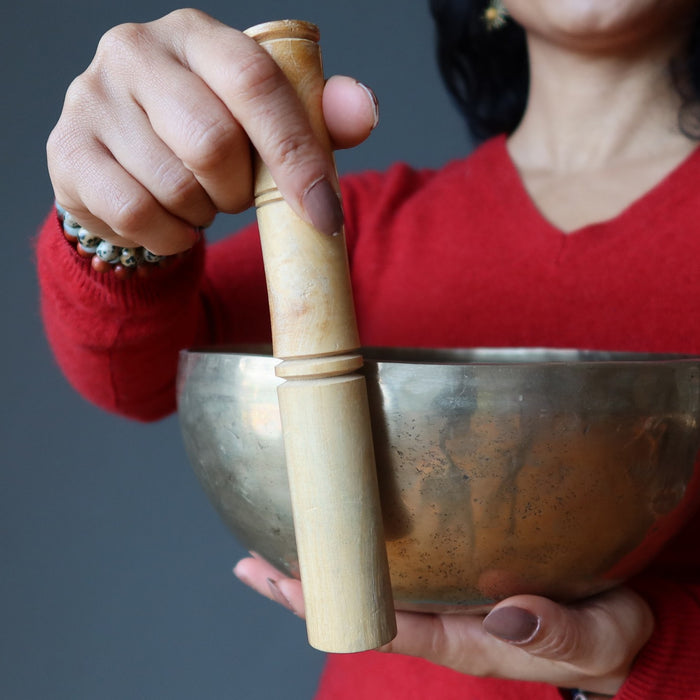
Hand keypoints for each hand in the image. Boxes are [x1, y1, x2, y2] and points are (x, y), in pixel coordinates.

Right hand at [47, 9, 378, 253]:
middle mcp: (136, 50)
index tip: (324, 214)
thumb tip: (365, 111)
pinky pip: (136, 214)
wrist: (130, 167)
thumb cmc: (212, 139)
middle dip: (239, 191)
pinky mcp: (68, 151)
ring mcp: (92, 98)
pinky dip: (169, 235)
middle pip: (212, 142)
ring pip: (175, 186)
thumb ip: (319, 118)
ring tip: (198, 199)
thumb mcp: (267, 124)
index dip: (296, 155)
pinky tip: (169, 221)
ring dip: (203, 213)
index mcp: (198, 35)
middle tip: (235, 194)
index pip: (255, 83)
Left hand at [233, 554, 652, 696]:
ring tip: (264, 551)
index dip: (335, 603)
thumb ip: (558, 631)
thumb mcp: (595, 638)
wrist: (613, 628)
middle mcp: (442, 617)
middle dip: (305, 587)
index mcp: (465, 639)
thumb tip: (510, 614)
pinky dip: (356, 547)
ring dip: (318, 567)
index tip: (291, 584)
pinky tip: (333, 527)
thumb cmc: (600, 636)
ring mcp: (443, 596)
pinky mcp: (453, 575)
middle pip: (358, 605)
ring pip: (366, 583)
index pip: (385, 623)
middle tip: (253, 565)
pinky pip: (393, 565)